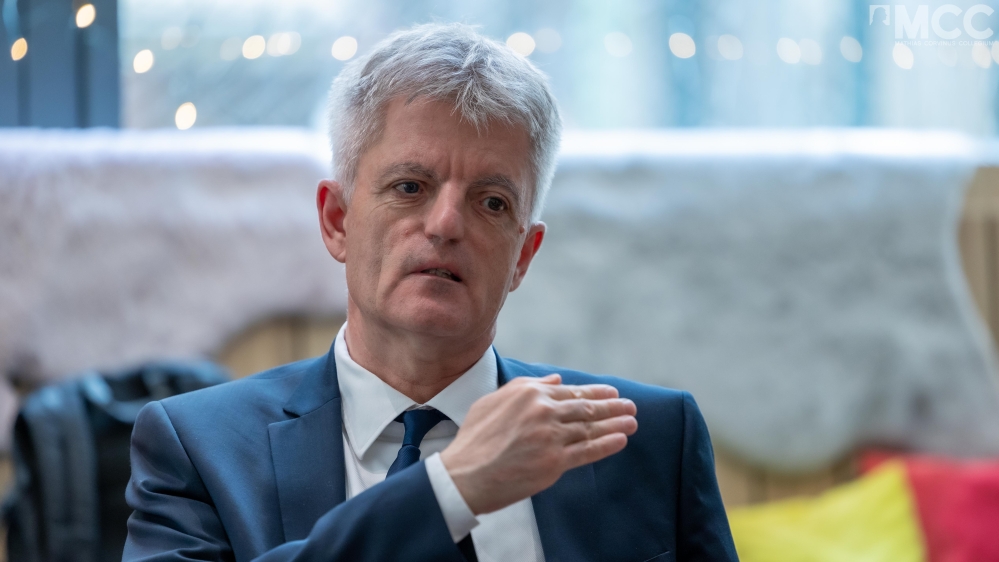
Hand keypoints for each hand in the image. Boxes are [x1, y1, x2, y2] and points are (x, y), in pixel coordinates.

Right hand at [440, 374, 636, 514]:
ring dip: (615, 423)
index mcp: (529, 393)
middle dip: (612, 406)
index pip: (570, 391)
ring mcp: (551, 436)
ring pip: (590, 428)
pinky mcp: (554, 461)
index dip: (594, 391)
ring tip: (632, 421)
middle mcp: (543, 410)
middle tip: (630, 405)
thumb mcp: (493, 401)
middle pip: (585, 407)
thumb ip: (525, 386)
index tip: (611, 392)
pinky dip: (607, 444)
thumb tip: (555, 379)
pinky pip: (587, 451)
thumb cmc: (474, 438)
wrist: (465, 474)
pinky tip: (620, 439)